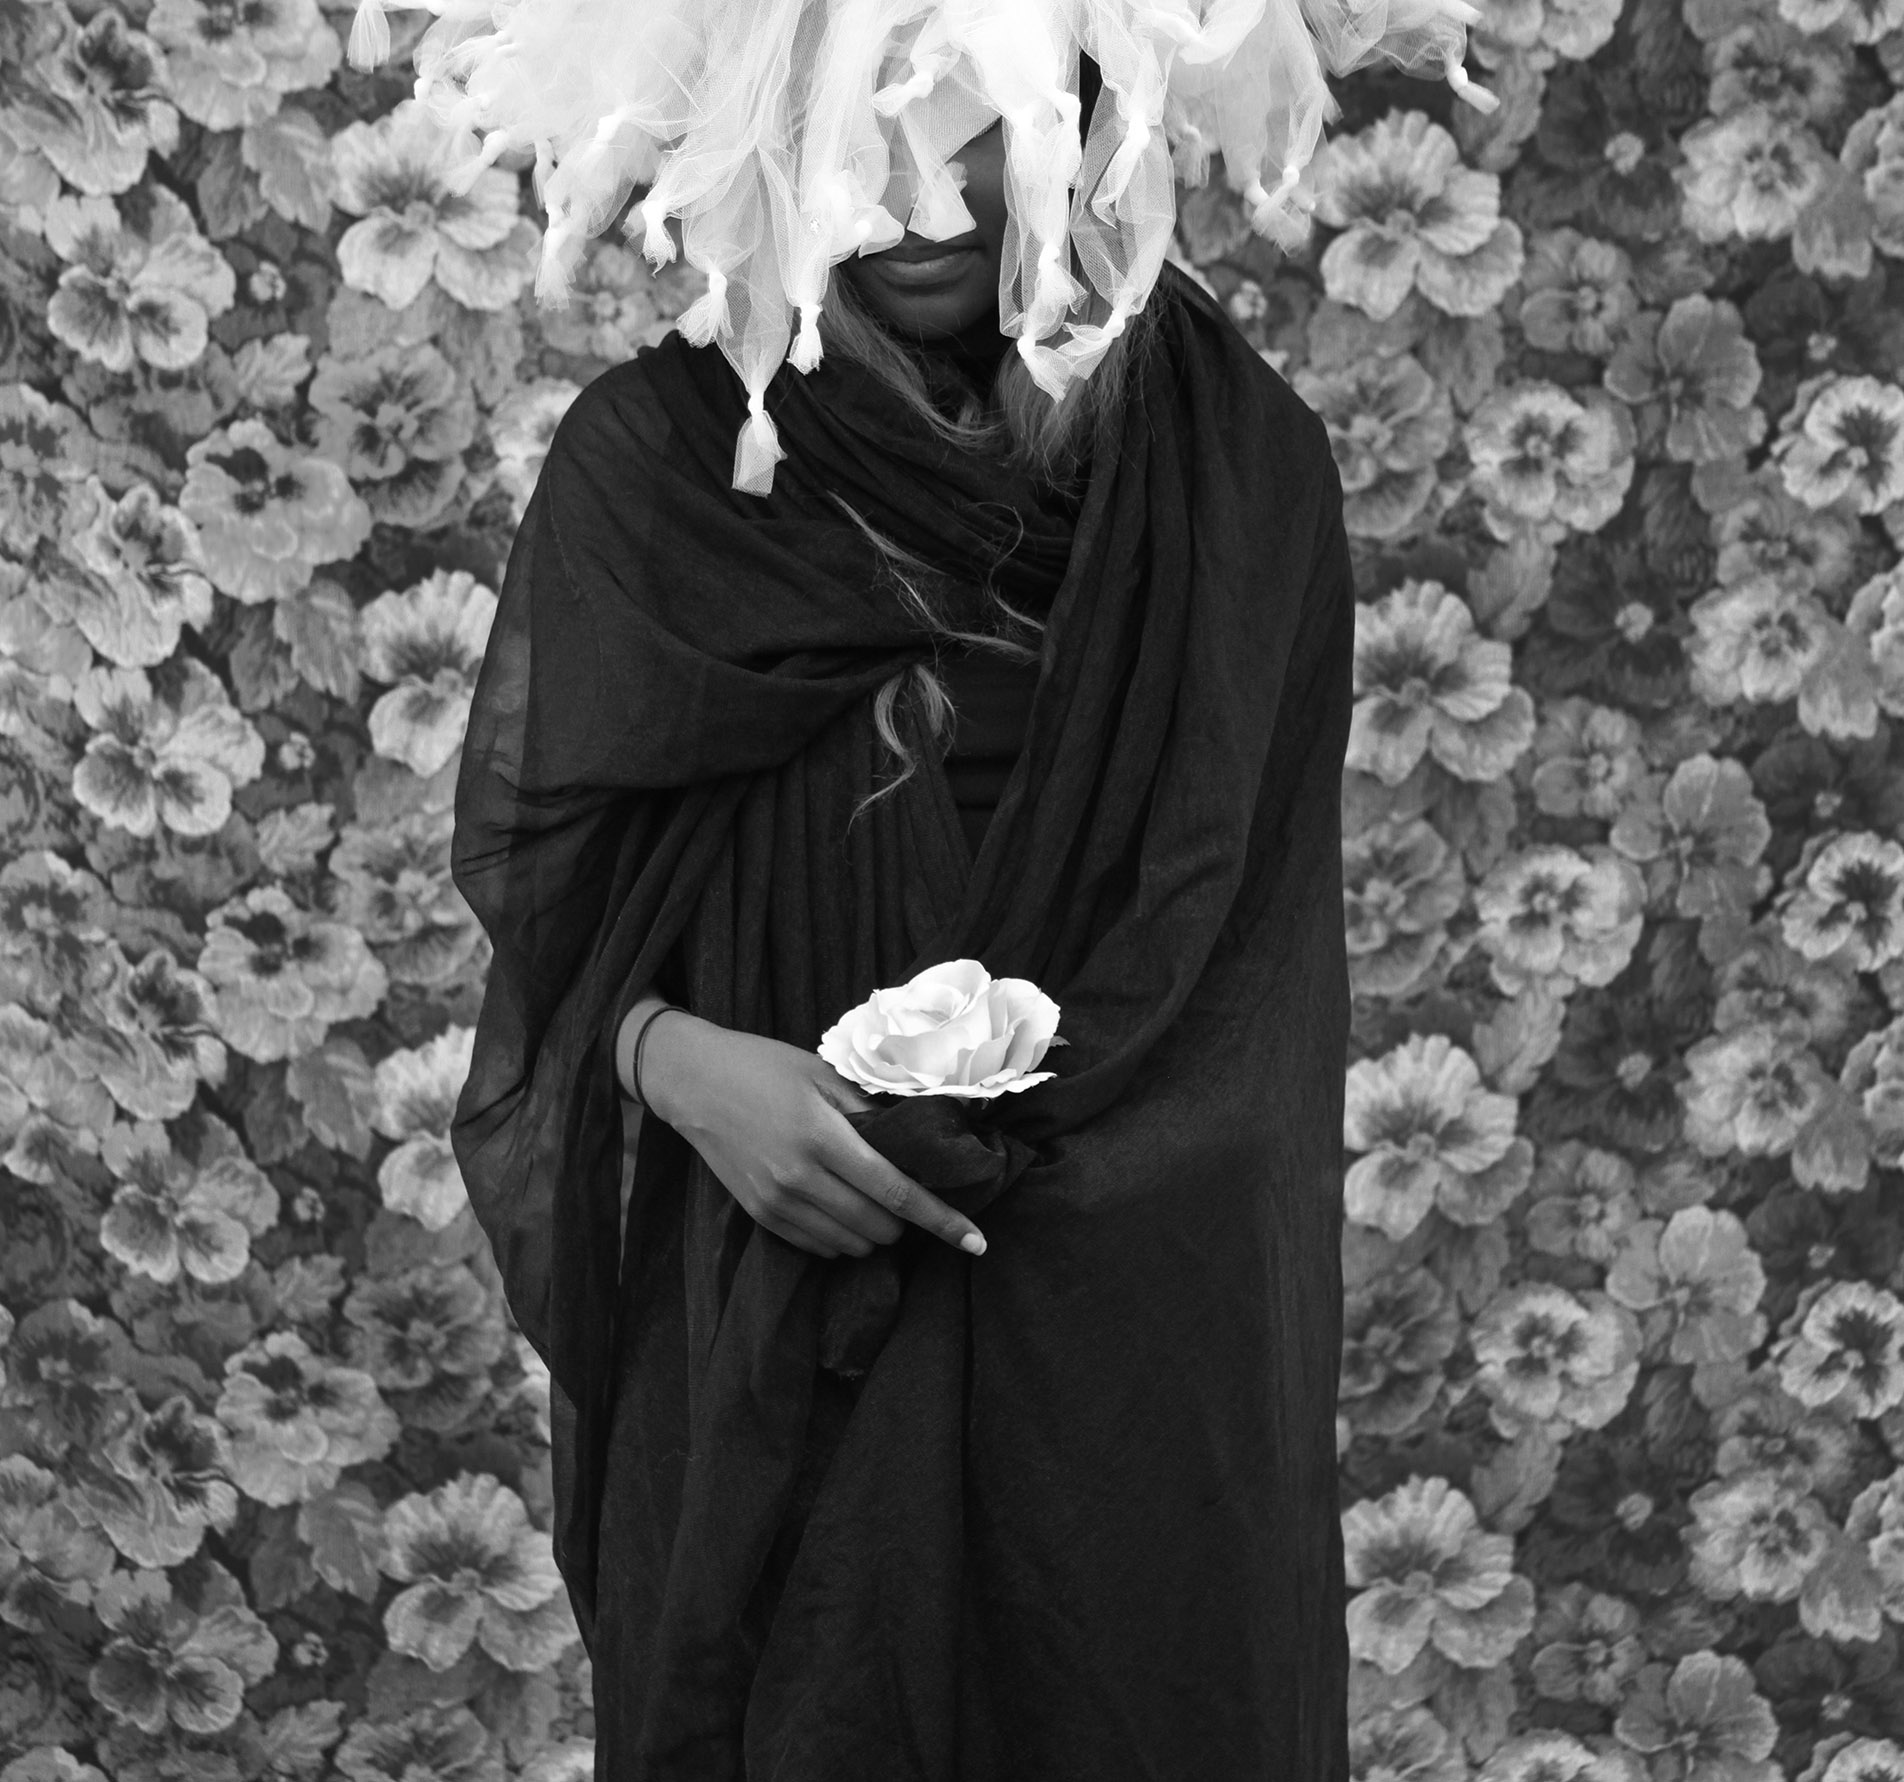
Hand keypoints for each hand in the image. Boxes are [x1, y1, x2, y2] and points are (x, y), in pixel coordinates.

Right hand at [640, 1012, 987, 1260]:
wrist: (693, 1083)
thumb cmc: (764, 1068)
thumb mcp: (822, 1073)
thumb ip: (870, 1109)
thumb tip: (922, 1137)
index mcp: (822, 1136)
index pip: (896, 1192)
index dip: (942, 1220)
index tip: (977, 1242)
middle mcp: (799, 1178)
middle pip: (878, 1227)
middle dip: (907, 1222)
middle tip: (907, 1193)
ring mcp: (777, 1203)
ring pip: (851, 1244)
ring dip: (875, 1232)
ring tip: (873, 1199)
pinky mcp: (760, 1216)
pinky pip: (819, 1247)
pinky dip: (842, 1238)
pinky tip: (842, 1209)